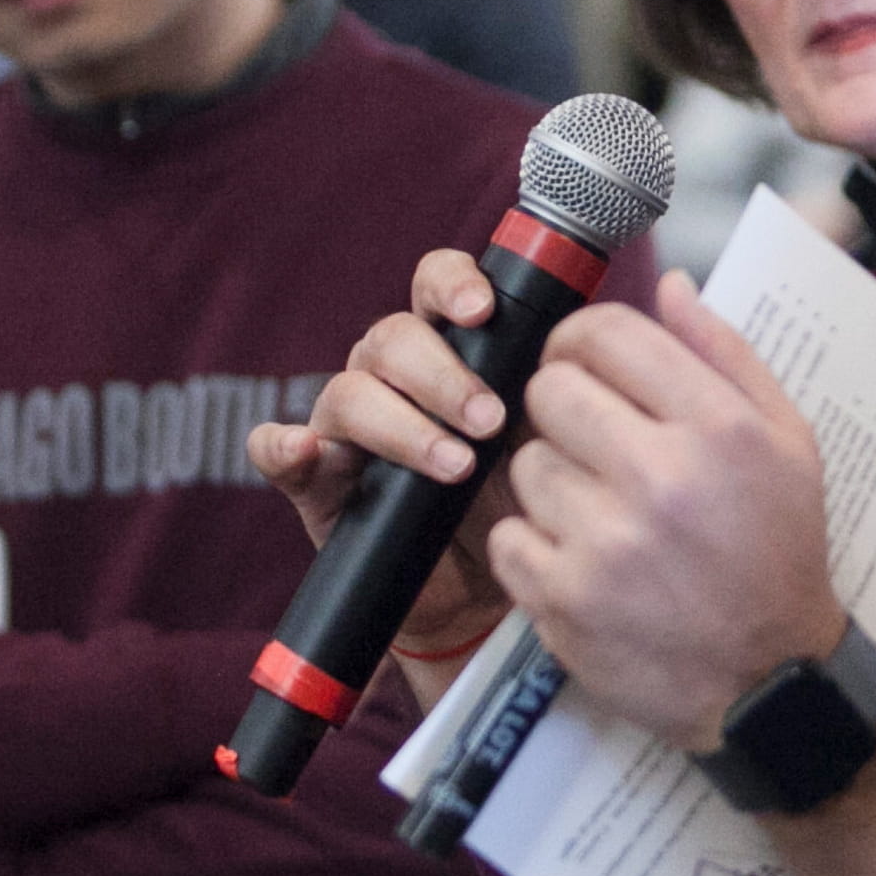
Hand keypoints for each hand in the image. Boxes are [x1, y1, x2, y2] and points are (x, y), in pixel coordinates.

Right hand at [248, 246, 521, 707]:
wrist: (487, 590)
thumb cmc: (519, 498)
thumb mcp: (550, 439)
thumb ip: (562, 388)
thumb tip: (598, 344)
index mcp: (450, 346)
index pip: (438, 285)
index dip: (454, 285)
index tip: (484, 312)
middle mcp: (392, 375)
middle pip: (393, 337)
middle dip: (442, 375)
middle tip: (490, 421)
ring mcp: (347, 425)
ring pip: (348, 390)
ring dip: (400, 424)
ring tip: (453, 466)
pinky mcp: (315, 478)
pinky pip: (278, 449)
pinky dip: (283, 444)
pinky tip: (305, 449)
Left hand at [488, 270, 846, 751]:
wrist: (769, 685)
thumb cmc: (778, 556)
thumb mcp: (788, 443)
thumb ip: (727, 355)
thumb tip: (671, 285)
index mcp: (720, 429)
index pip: (607, 334)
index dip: (580, 340)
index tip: (582, 364)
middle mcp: (663, 479)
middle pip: (551, 390)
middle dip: (563, 410)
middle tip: (591, 442)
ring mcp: (608, 544)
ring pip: (524, 465)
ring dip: (552, 483)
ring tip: (599, 513)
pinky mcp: (565, 602)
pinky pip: (508, 536)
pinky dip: (534, 547)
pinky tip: (580, 560)